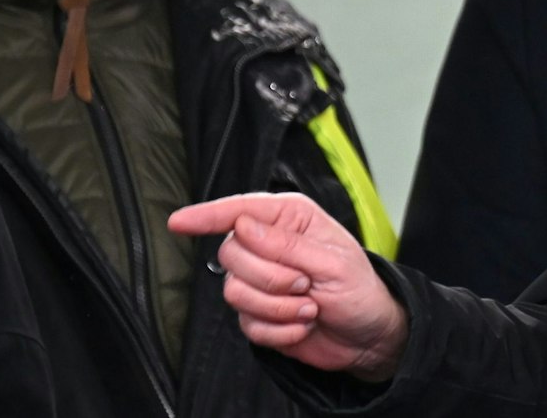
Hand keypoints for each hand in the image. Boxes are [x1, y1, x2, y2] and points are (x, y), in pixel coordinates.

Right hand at [169, 192, 409, 380]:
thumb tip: (243, 226)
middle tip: (306, 284)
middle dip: (270, 278)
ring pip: (234, 293)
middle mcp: (269, 246)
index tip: (179, 222)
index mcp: (291, 219)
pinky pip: (247, 324)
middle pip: (231, 255)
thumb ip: (287, 245)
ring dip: (278, 307)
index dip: (206, 215)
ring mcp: (260, 282)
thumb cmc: (360, 289)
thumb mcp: (333, 263)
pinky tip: (303, 324)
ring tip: (310, 306)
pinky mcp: (257, 314)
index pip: (239, 211)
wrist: (367, 335)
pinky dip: (280, 329)